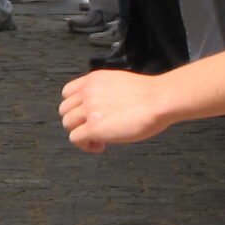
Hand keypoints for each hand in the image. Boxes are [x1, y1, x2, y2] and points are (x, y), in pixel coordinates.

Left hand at [60, 68, 175, 150]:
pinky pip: (75, 139)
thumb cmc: (150, 94)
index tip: (85, 114)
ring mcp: (89, 109)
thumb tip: (105, 107)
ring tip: (98, 139)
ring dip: (80, 133)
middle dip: (77, 121)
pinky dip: (85, 145)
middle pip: (65, 109)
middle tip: (92, 128)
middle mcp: (88, 92)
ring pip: (67, 124)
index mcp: (94, 79)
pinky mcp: (93, 127)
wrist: (159, 100)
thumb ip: (106, 92)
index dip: (75, 106)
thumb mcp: (120, 83)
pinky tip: (100, 146)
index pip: (68, 92)